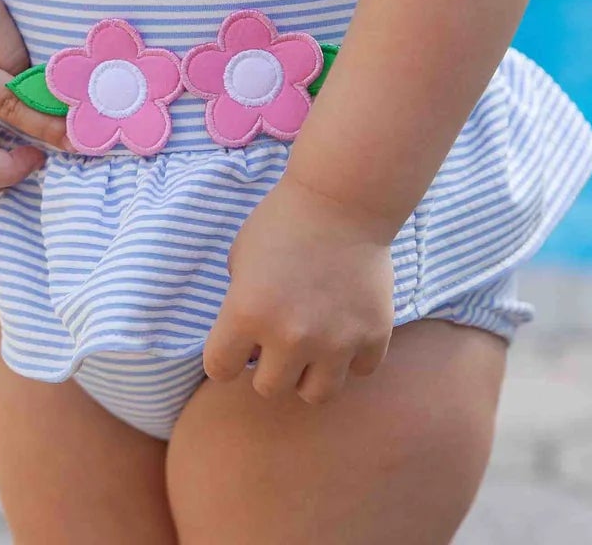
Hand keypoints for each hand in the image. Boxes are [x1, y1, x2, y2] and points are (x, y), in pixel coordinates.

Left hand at [202, 170, 395, 405]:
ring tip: (312, 346)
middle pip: (268, 389)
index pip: (219, 370)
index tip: (237, 344)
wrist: (343, 197)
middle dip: (268, 366)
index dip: (225, 357)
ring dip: (309, 373)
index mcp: (246, 314)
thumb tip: (245, 338)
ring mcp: (335, 341)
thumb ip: (239, 302)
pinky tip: (346, 328)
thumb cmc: (284, 219)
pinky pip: (359, 371)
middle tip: (279, 339)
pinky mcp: (372, 336)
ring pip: (315, 394)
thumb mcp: (241, 256)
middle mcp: (289, 337)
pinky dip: (352, 356)